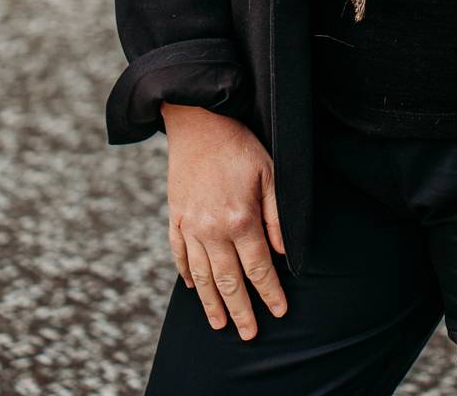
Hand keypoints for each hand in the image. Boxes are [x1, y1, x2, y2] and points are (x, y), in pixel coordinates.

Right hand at [161, 105, 288, 340]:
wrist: (198, 122)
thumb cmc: (239, 144)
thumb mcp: (270, 173)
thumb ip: (277, 215)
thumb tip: (282, 252)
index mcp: (240, 219)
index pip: (258, 268)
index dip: (269, 292)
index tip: (279, 311)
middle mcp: (213, 230)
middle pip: (228, 281)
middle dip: (241, 310)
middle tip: (249, 333)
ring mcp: (190, 226)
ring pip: (202, 275)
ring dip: (212, 303)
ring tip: (220, 324)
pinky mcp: (175, 217)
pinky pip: (179, 255)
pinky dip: (186, 274)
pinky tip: (192, 288)